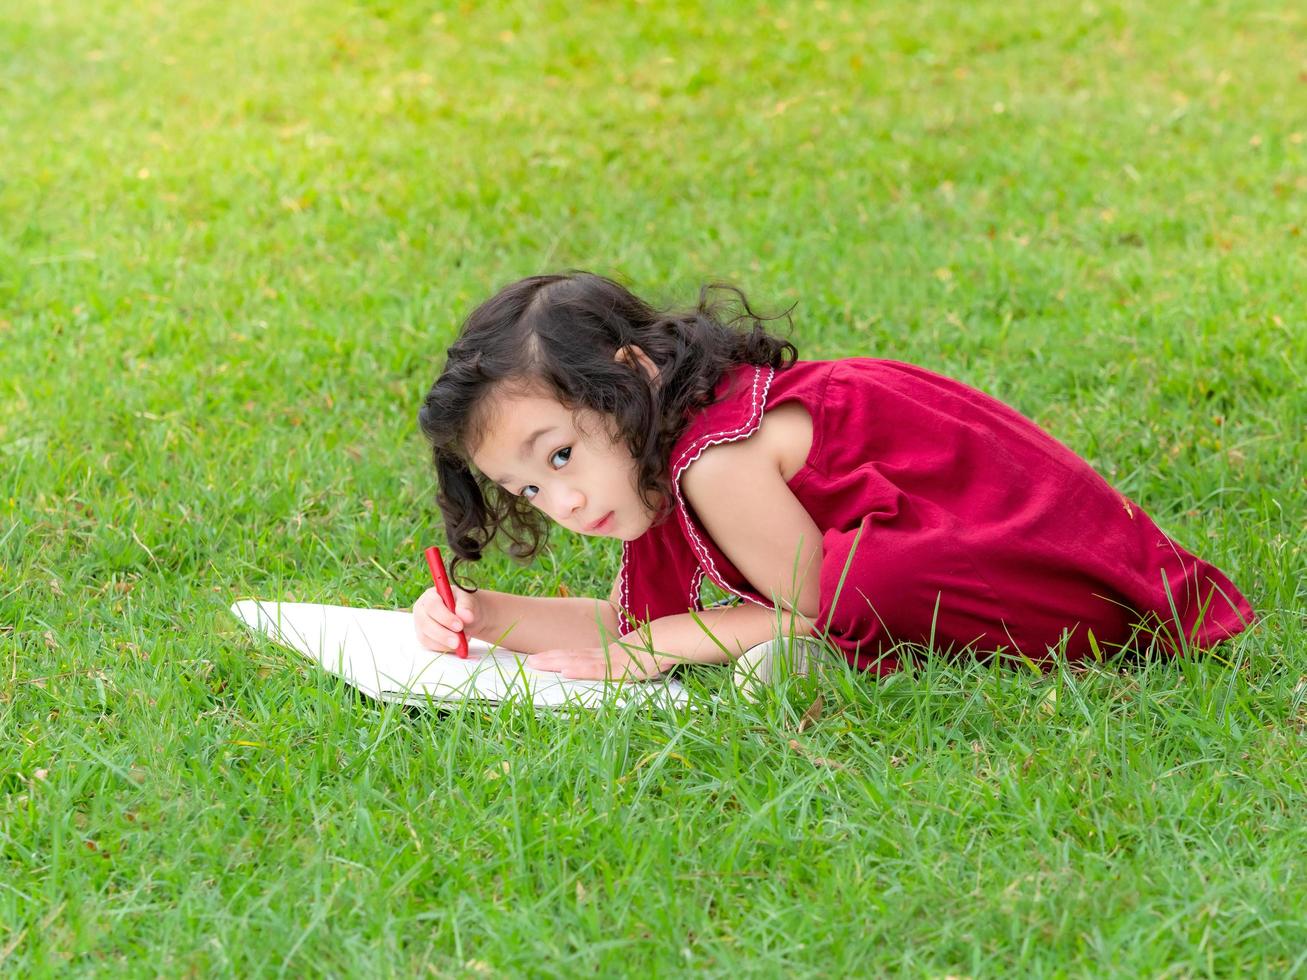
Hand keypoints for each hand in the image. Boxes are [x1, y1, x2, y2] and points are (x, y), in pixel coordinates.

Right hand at [412, 583, 480, 653]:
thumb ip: (467, 606)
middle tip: (458, 641)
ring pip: (425, 637)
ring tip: (462, 642)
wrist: (467, 617)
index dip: (445, 617)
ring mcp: (421, 624)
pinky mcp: (424, 637)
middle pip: (425, 623)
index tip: (460, 626)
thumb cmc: (465, 605)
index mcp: (431, 595)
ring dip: (444, 643)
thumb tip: (466, 616)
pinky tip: (456, 645)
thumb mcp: (469, 601)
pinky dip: (444, 648)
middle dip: (442, 634)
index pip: (432, 605)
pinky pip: (430, 646)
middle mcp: (421, 609)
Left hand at [527, 642, 667, 680]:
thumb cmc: (660, 647)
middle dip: (550, 659)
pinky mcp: (622, 667)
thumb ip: (627, 662)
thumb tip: (624, 666)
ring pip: (580, 662)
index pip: (580, 655)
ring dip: (557, 663)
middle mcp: (608, 656)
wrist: (674, 637)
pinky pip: (597, 670)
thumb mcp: (640, 658)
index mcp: (610, 655)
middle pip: (574, 656)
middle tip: (529, 661)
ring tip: (536, 663)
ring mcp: (613, 661)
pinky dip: (581, 671)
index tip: (542, 657)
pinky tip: (565, 671)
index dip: (560, 656)